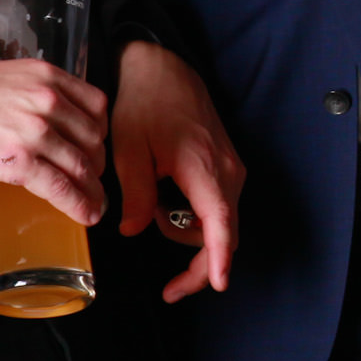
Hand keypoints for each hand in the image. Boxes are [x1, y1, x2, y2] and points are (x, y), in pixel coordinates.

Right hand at [0, 56, 108, 225]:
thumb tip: (58, 122)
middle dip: (96, 164)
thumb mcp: (13, 77)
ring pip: (81, 165)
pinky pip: (60, 186)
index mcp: (49, 78)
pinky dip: (77, 203)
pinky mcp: (19, 160)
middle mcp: (49, 101)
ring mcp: (36, 132)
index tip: (96, 148)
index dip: (100, 133)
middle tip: (92, 178)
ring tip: (93, 203)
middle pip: (93, 139)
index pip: (97, 107)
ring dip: (92, 189)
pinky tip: (84, 214)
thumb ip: (40, 93)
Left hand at [110, 39, 245, 301]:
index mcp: (204, 170)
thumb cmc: (146, 103)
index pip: (220, 225)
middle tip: (171, 291)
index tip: (218, 283)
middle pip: (225, 235)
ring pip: (222, 224)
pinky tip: (166, 206)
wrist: (164, 69)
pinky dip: (196, 220)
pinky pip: (218, 207)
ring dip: (190, 237)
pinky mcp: (226, 167)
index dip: (218, 259)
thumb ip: (135, 195)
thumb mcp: (129, 151)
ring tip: (152, 217)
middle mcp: (228, 173)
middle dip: (200, 266)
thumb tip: (132, 230)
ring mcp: (231, 170)